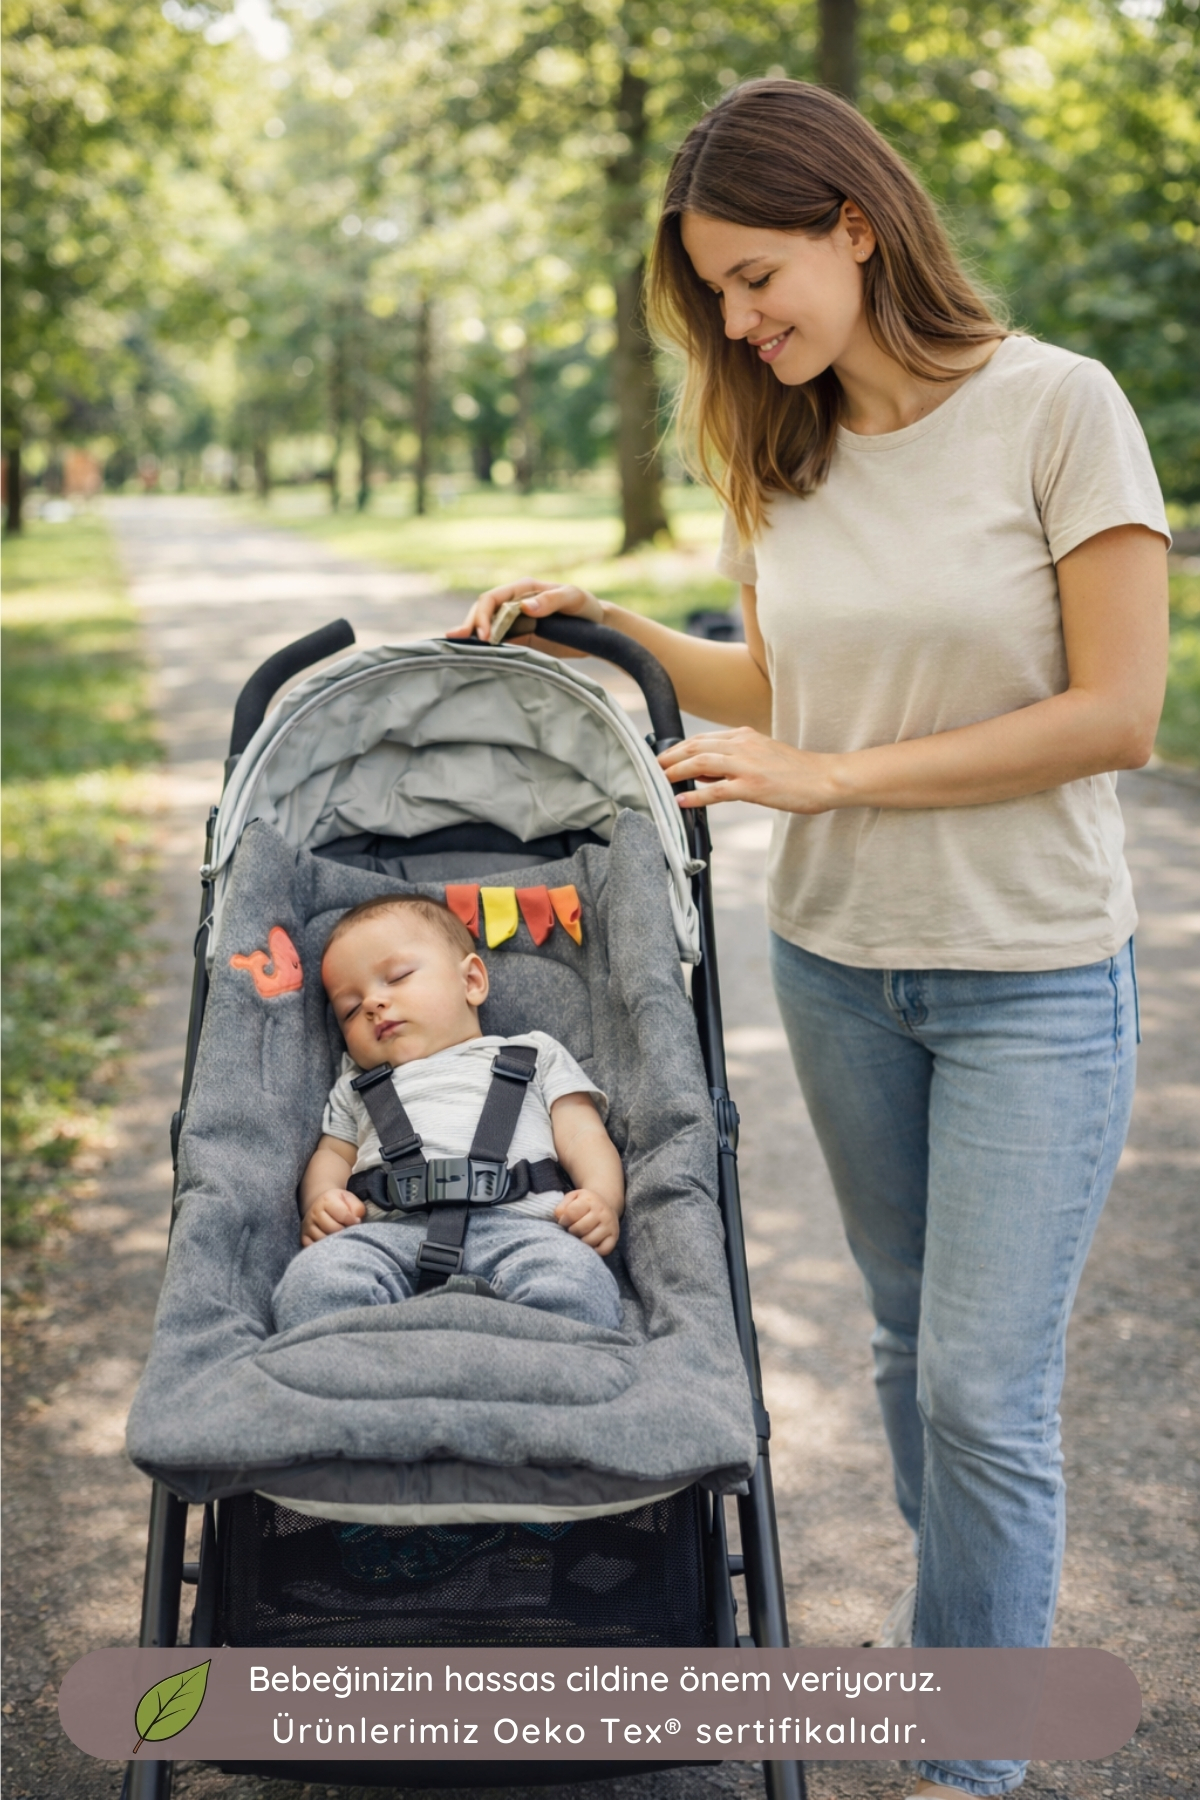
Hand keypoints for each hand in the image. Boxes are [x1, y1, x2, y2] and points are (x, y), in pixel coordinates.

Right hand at [301, 1188, 365, 1246]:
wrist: (321, 1208)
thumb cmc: (340, 1205)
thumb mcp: (350, 1200)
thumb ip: (357, 1208)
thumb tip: (356, 1221)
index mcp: (326, 1200)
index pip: (343, 1215)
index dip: (353, 1221)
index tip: (357, 1222)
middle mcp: (314, 1212)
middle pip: (334, 1229)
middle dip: (344, 1232)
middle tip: (348, 1231)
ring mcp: (308, 1226)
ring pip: (324, 1240)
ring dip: (335, 1242)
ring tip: (340, 1237)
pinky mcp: (304, 1238)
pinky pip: (314, 1248)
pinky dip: (324, 1249)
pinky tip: (331, 1244)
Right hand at [448, 578, 603, 643]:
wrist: (597, 627)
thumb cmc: (585, 606)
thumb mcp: (573, 598)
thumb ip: (551, 600)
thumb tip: (525, 607)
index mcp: (523, 589)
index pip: (492, 599)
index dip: (483, 615)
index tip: (484, 636)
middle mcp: (514, 603)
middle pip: (482, 612)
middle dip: (469, 626)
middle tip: (458, 642)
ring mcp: (514, 622)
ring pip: (485, 627)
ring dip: (471, 637)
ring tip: (455, 649)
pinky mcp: (519, 638)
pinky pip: (497, 642)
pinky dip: (484, 648)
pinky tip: (472, 656)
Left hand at [555, 1188, 621, 1257]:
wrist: (606, 1206)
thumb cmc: (584, 1204)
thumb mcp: (572, 1198)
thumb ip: (562, 1206)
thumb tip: (559, 1217)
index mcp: (590, 1200)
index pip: (571, 1213)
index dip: (563, 1220)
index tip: (564, 1221)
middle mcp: (602, 1212)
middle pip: (580, 1228)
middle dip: (571, 1231)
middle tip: (571, 1230)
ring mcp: (610, 1225)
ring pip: (590, 1241)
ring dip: (581, 1242)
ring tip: (579, 1236)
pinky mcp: (614, 1237)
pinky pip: (603, 1250)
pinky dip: (594, 1251)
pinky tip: (589, 1244)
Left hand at [657, 726, 838, 813]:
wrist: (826, 778)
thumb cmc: (798, 772)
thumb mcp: (764, 754)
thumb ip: (736, 758)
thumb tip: (705, 772)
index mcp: (745, 736)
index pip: (702, 739)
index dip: (678, 748)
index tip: (662, 758)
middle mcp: (743, 745)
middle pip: (695, 747)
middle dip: (669, 757)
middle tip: (650, 769)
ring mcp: (747, 765)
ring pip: (700, 763)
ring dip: (675, 772)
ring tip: (658, 781)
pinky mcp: (753, 786)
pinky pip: (716, 790)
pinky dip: (695, 795)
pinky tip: (681, 800)